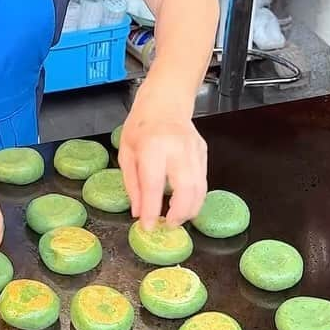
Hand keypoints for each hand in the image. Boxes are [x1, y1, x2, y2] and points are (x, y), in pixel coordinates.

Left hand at [118, 85, 206, 230]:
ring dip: (190, 209)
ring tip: (177, 218)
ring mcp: (194, 150)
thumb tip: (138, 212)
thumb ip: (132, 184)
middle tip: (168, 225)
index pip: (153, 185)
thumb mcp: (126, 154)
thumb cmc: (141, 127)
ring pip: (200, 188)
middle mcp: (177, 148)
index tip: (148, 226)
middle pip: (186, 189)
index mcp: (152, 147)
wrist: (165, 102)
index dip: (151, 209)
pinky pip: (203, 180)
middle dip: (179, 214)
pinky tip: (185, 203)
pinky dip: (195, 197)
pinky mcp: (203, 152)